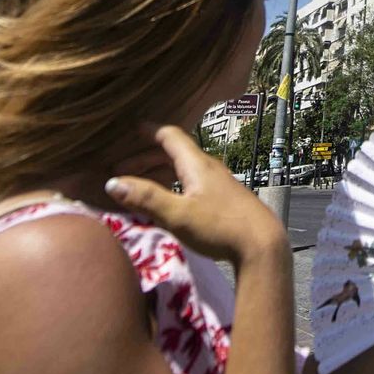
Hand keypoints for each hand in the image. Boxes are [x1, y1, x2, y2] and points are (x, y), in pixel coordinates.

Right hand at [105, 125, 285, 264]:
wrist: (262, 244)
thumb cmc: (219, 226)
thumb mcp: (178, 215)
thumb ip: (146, 198)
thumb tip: (112, 182)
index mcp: (197, 164)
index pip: (170, 137)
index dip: (149, 130)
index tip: (130, 129)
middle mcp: (208, 168)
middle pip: (174, 153)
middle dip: (146, 157)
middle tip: (120, 168)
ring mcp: (218, 183)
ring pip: (183, 169)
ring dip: (159, 172)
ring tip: (138, 185)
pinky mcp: (223, 198)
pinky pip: (191, 181)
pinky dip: (173, 184)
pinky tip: (168, 200)